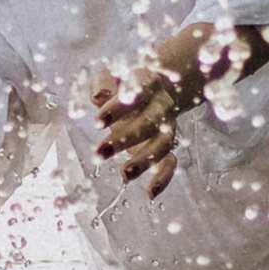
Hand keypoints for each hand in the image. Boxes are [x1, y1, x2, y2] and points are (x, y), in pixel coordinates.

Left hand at [94, 20, 222, 192]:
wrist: (155, 87)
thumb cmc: (123, 84)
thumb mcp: (110, 76)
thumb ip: (103, 83)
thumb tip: (98, 96)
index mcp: (148, 84)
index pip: (136, 93)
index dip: (117, 108)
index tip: (98, 122)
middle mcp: (162, 106)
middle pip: (149, 123)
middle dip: (124, 140)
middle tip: (100, 153)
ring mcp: (167, 127)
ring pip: (162, 145)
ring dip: (144, 162)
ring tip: (124, 175)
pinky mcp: (166, 146)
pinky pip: (170, 162)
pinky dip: (163, 178)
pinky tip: (150, 193)